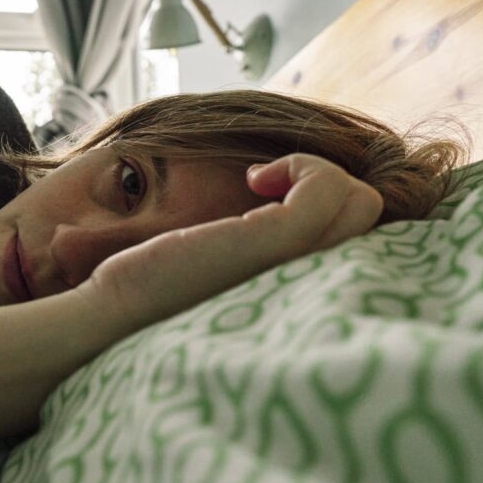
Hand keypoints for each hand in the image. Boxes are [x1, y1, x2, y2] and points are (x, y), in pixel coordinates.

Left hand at [76, 153, 383, 334]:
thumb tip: (275, 208)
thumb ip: (259, 254)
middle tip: (265, 188)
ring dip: (314, 172)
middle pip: (369, 222)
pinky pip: (326, 189)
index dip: (333, 210)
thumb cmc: (158, 296)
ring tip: (259, 182)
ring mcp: (298, 270)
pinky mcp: (273, 245)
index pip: (362, 246)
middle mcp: (313, 293)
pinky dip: (301, 166)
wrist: (113, 316)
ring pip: (361, 203)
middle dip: (329, 186)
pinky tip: (254, 179)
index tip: (271, 203)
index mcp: (304, 299)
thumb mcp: (223, 273)